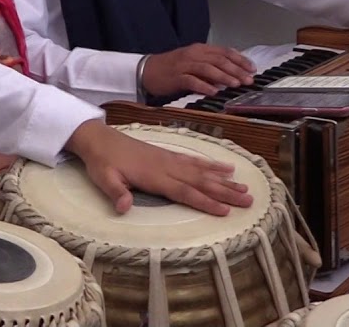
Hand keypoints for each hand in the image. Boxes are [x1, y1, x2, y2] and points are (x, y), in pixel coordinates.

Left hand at [65, 121, 253, 215]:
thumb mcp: (104, 179)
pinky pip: (195, 161)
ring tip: (244, 187)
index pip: (184, 192)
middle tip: (248, 200)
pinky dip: (211, 165)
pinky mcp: (169, 155)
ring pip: (201, 171)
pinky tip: (225, 168)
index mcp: (154, 176)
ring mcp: (170, 159)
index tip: (225, 210)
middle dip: (225, 192)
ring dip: (223, 180)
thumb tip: (124, 208)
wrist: (100, 138)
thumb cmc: (102, 162)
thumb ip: (116, 193)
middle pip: (200, 182)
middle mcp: (167, 167)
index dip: (205, 201)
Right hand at [140, 43, 255, 96]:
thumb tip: (231, 74)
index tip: (252, 69)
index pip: (224, 51)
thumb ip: (211, 65)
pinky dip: (204, 86)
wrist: (147, 70)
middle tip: (248, 79)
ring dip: (223, 77)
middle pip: (219, 60)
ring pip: (207, 68)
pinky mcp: (176, 77)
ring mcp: (184, 65)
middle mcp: (193, 54)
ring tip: (235, 84)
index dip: (240, 59)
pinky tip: (213, 92)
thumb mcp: (193, 62)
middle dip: (236, 69)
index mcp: (199, 49)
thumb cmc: (172, 68)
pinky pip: (192, 81)